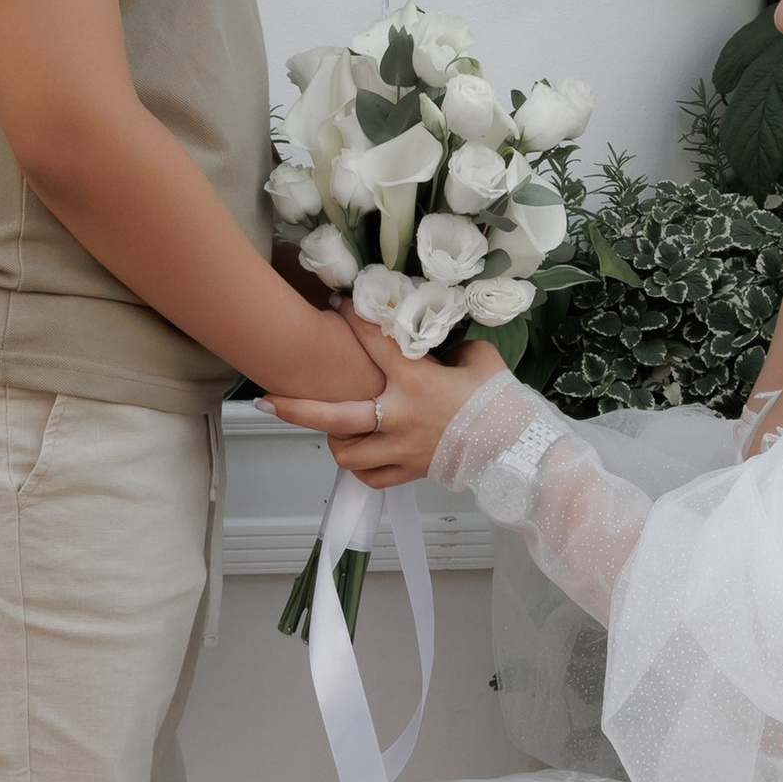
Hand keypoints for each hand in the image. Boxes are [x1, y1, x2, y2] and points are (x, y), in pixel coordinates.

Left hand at [262, 334, 504, 485]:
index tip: (335, 305)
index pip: (373, 344)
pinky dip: (361, 466)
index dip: (352, 320)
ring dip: (334, 440)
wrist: (518, 449)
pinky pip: (370, 477)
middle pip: (334, 416)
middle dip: (295, 408)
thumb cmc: (500, 400)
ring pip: (346, 453)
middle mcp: (400, 417)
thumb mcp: (478, 359)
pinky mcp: (409, 471)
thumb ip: (447, 346)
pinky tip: (360, 453)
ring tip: (330, 428)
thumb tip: (428, 337)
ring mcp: (401, 449)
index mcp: (417, 382)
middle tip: (264, 401)